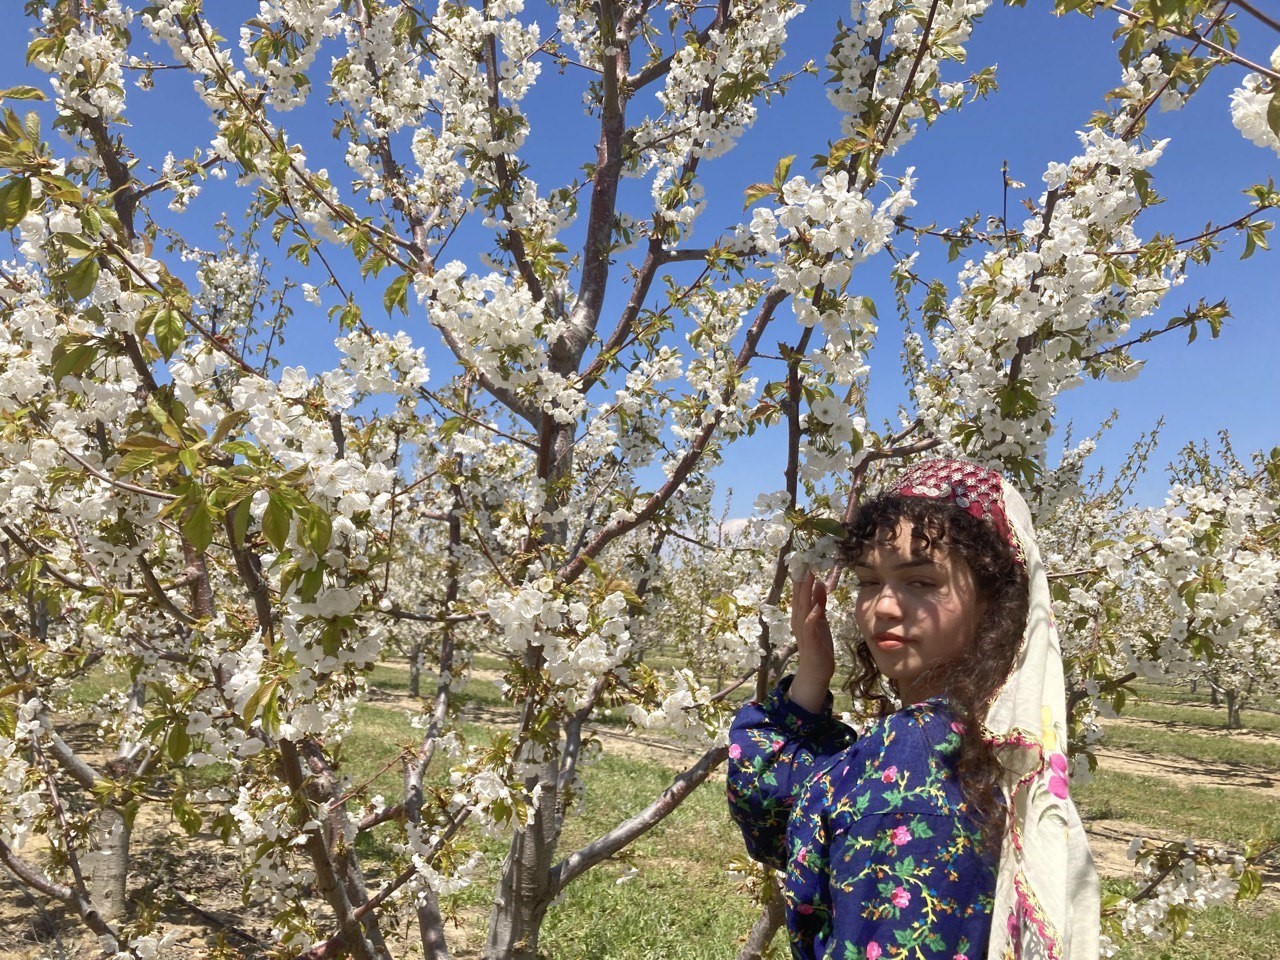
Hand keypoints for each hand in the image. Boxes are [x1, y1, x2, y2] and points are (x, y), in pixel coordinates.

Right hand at [788, 568, 834, 713]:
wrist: (816, 670)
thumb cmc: (819, 644)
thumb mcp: (820, 619)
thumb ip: (819, 602)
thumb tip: (819, 583)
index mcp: (800, 614)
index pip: (800, 592)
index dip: (801, 577)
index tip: (804, 560)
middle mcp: (798, 620)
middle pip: (800, 596)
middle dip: (802, 579)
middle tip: (805, 561)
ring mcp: (803, 630)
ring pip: (803, 608)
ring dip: (806, 592)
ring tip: (809, 577)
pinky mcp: (810, 640)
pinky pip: (810, 626)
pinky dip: (812, 616)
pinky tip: (816, 608)